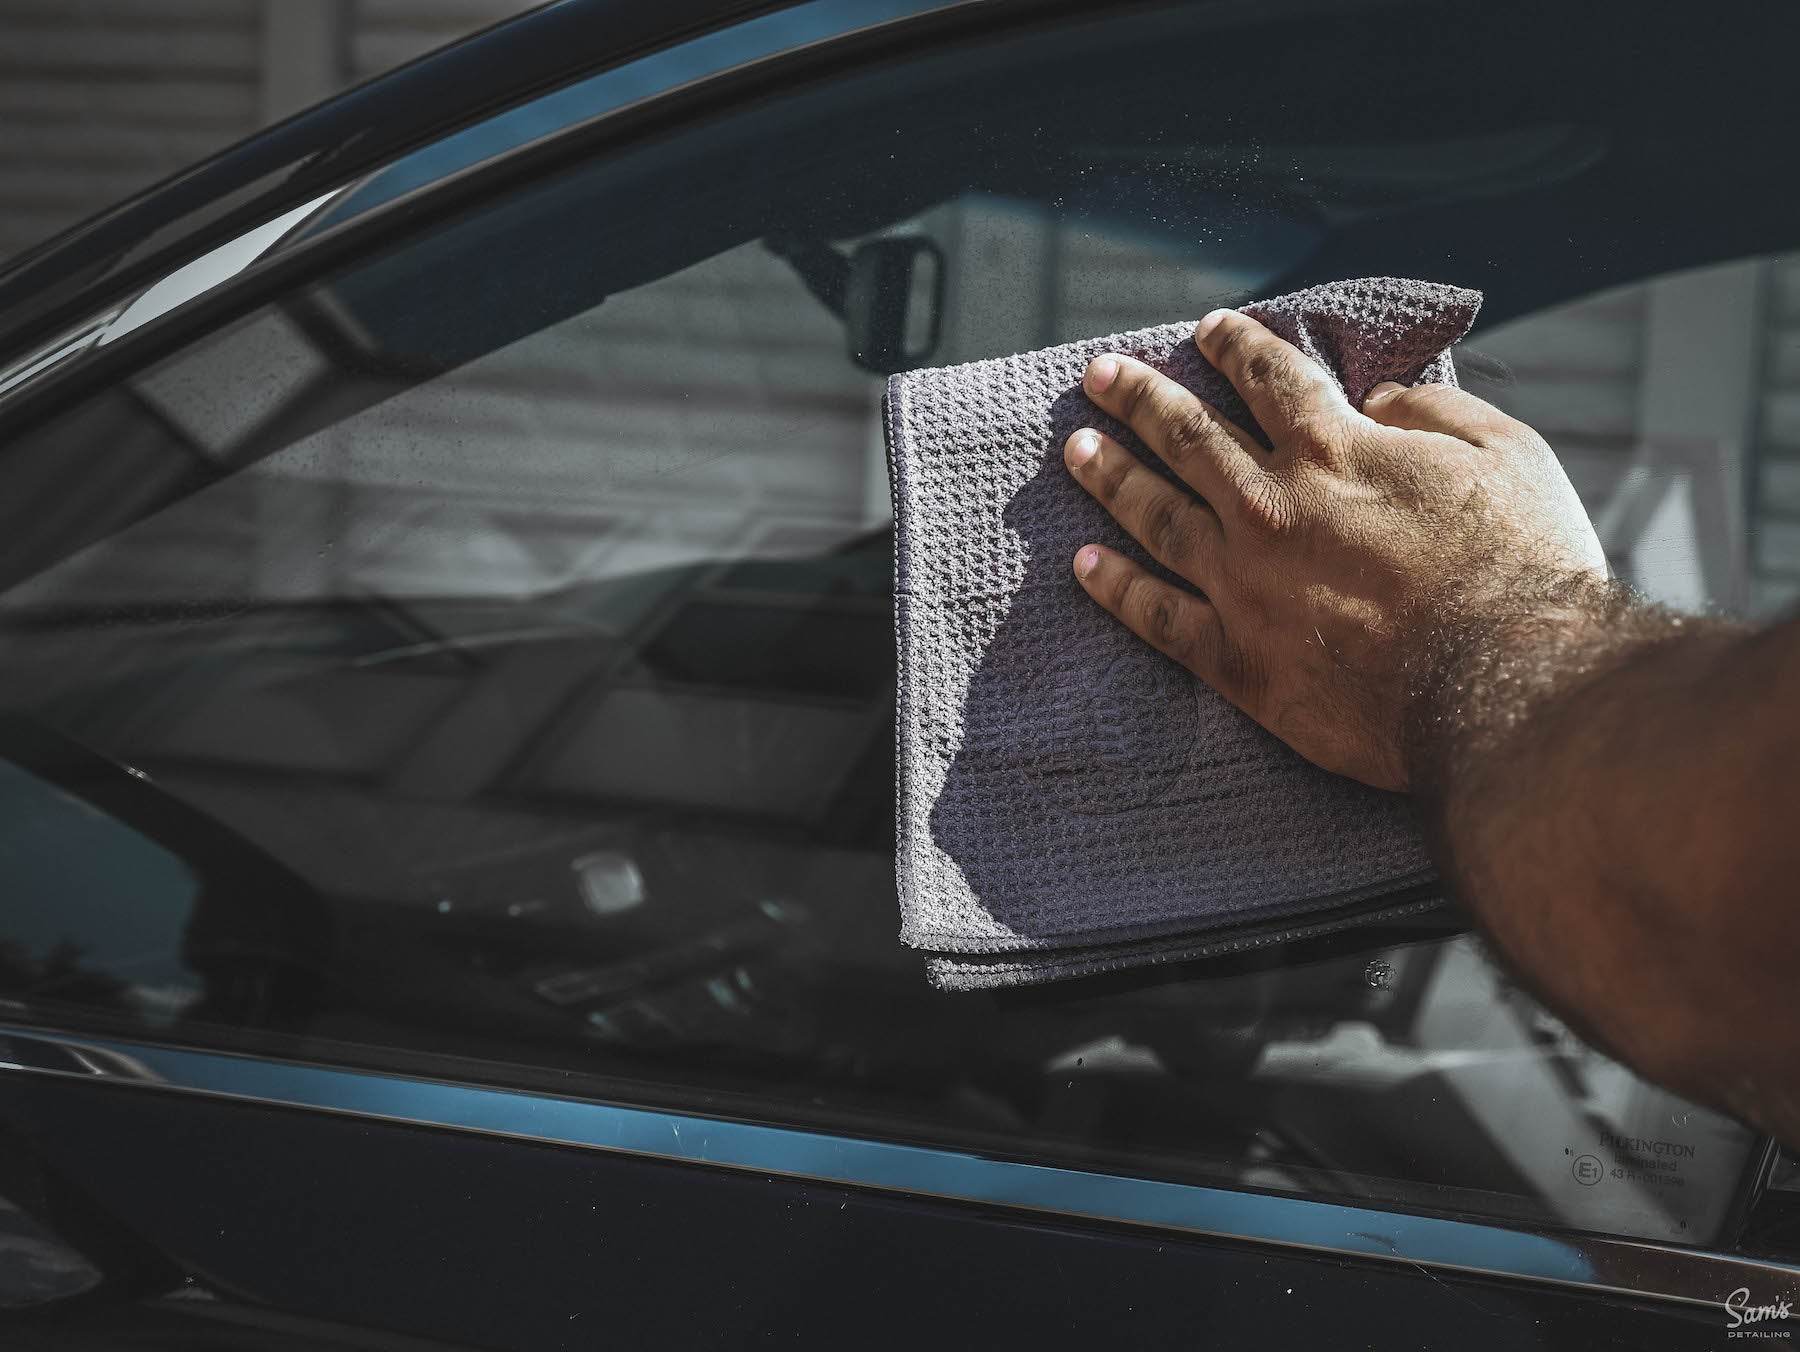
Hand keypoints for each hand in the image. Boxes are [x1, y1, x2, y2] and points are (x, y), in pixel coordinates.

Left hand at [1064, 309, 1606, 790]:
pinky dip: (1115, 590)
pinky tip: (1083, 568)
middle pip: (1187, 435)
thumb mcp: (1505, 453)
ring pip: (1154, 514)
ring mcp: (1243, 583)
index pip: (1269, 378)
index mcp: (1335, 448)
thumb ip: (1431, 410)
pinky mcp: (1236, 659)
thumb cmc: (1522, 569)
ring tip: (1075, 451)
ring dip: (1110, 477)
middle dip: (1138, 398)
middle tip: (1098, 377)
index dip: (1235, 346)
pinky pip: (1157, 616)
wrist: (1503, 685)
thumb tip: (1377, 397)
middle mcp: (1272, 505)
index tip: (1207, 331)